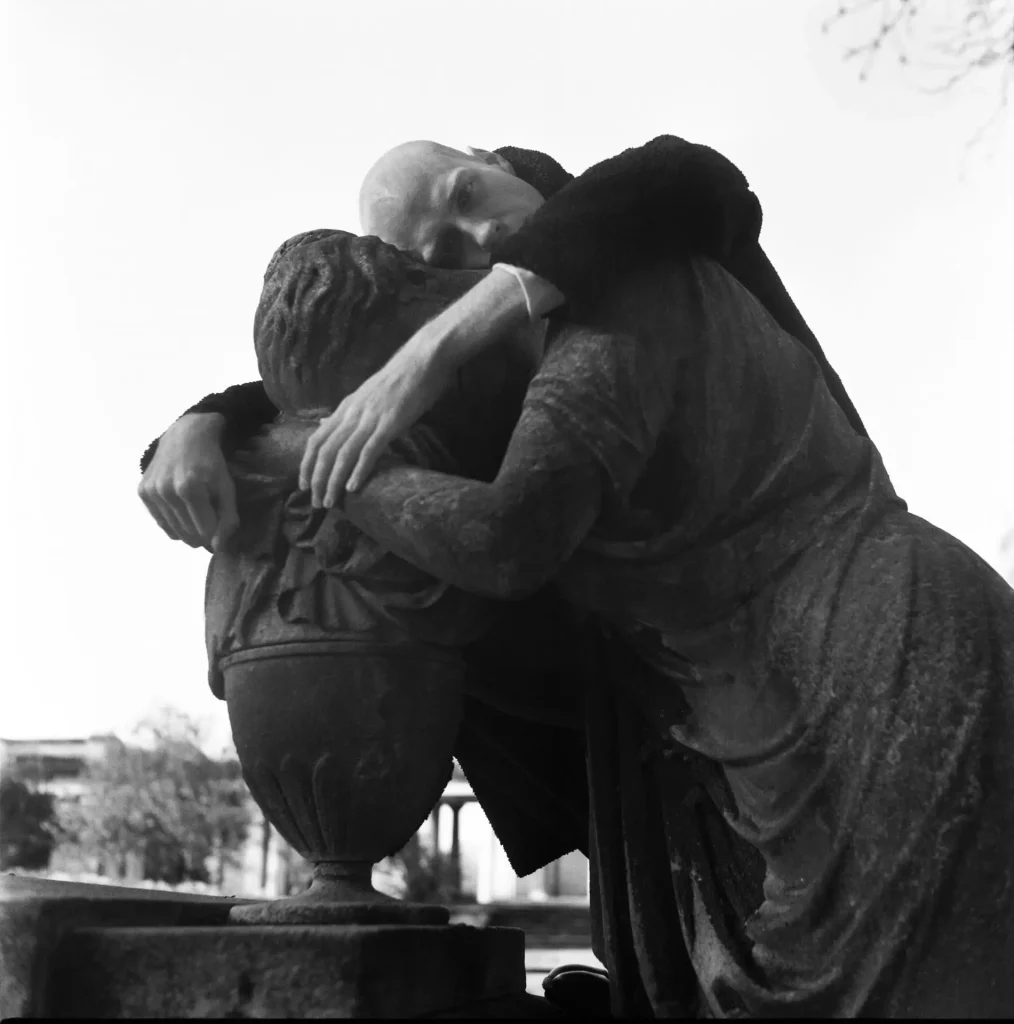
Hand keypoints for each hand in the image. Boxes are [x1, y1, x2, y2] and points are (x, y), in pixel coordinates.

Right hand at [137, 413, 239, 551]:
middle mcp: (166, 491)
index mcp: (190, 489)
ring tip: (198, 516)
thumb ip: (228, 518)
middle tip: (211, 522)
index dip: (216, 534)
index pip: (204, 532)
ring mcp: (152, 491)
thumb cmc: (212, 463)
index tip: (221, 526)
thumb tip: (218, 547)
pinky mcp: (143, 491)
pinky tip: (183, 512)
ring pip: (174, 531)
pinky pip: (161, 522)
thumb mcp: (227, 487)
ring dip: (189, 531)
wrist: (186, 436)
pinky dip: (174, 524)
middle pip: (188, 534)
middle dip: (203, 535)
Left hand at [299, 344, 448, 506]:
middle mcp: (352, 414)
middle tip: (316, 503)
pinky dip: (359, 470)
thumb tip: (323, 424)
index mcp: (345, 408)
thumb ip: (345, 414)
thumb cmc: (399, 379)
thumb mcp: (364, 395)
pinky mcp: (389, 423)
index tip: (305, 486)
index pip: (317, 440)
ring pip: (342, 454)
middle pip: (325, 451)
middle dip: (317, 480)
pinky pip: (369, 450)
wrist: (421, 360)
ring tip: (330, 502)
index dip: (308, 465)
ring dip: (334, 481)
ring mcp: (370, 418)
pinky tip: (353, 488)